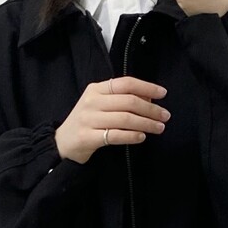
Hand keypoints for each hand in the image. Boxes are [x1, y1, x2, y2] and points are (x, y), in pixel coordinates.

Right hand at [54, 76, 170, 163]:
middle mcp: (92, 101)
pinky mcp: (87, 137)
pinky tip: (142, 137)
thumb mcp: (99, 105)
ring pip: (125, 118)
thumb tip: (148, 99)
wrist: (62, 143)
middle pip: (128, 101)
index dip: (146, 87)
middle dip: (150, 108)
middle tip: (165, 116)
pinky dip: (132, 136)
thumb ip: (120, 100)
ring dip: (146, 123)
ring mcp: (89, 119)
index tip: (162, 94)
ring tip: (159, 128)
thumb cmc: (86, 123)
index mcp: (96, 89)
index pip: (125, 83)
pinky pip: (115, 135)